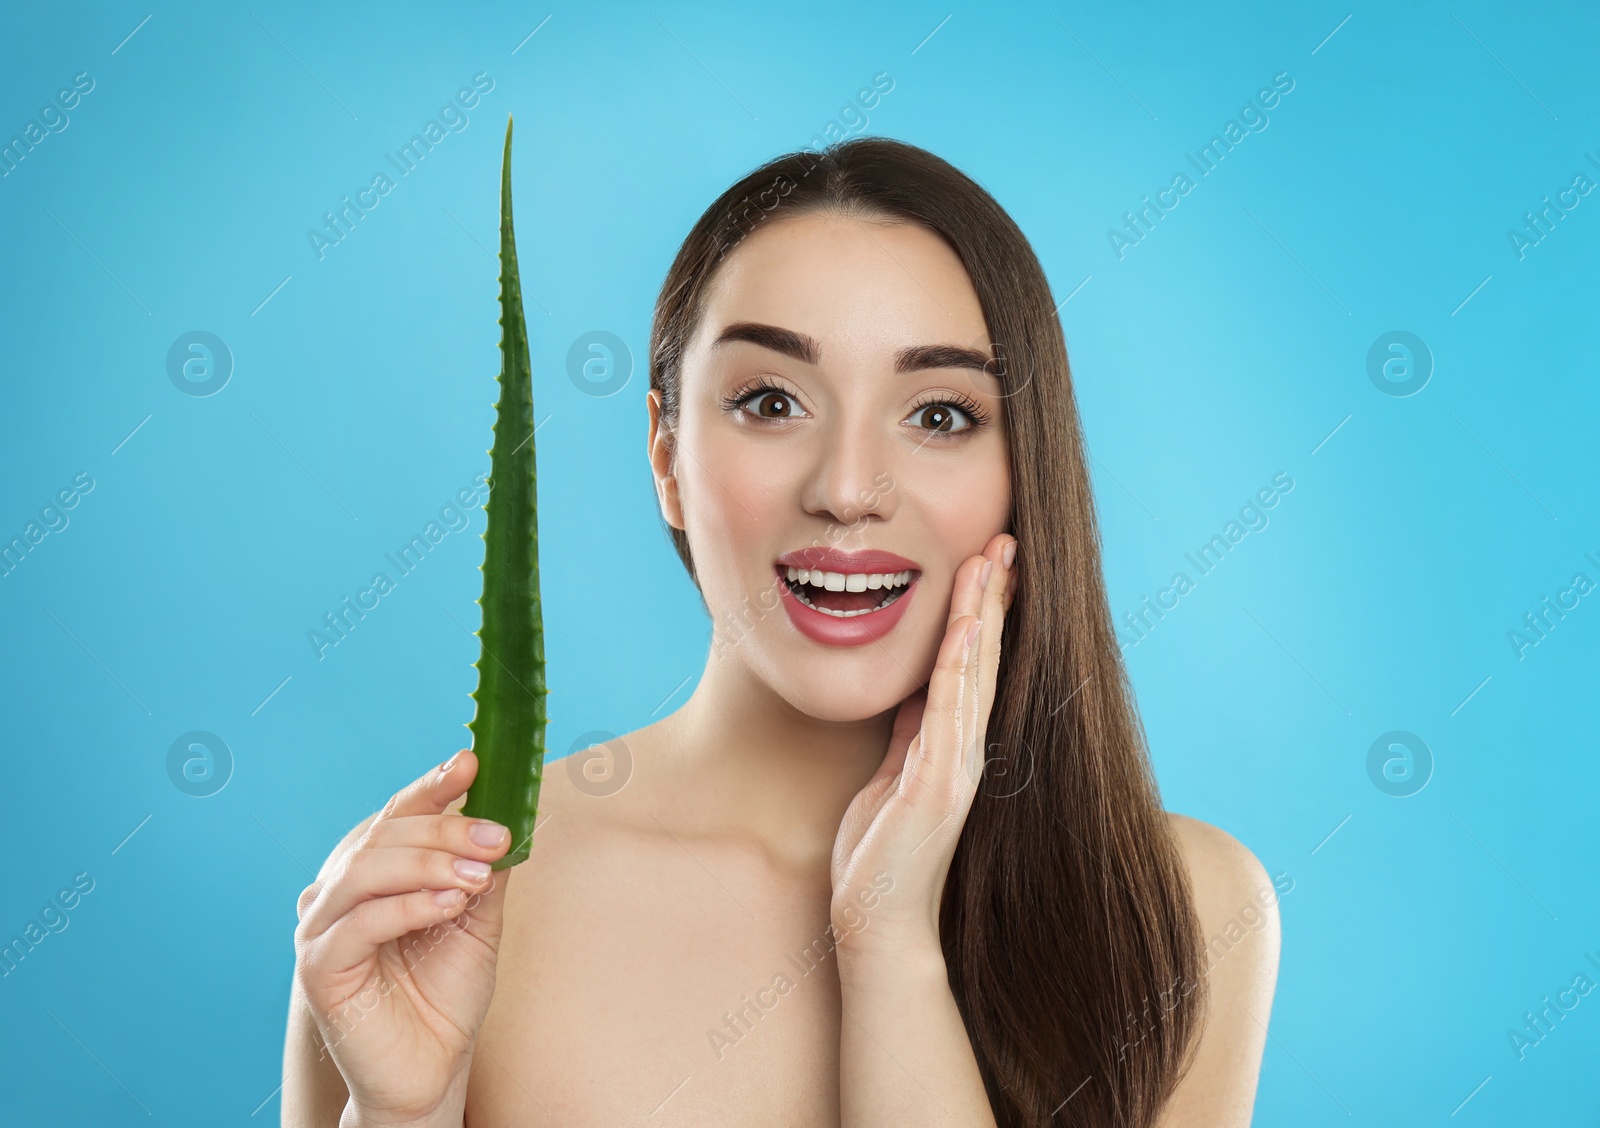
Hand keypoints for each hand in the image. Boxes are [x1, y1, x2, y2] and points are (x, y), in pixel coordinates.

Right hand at [294, 750, 512, 1125]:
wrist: (431, 1069)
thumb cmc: (446, 995)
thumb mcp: (476, 920)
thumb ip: (480, 871)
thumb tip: (502, 818)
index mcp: (371, 873)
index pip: (397, 816)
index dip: (431, 787)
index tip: (471, 762)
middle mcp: (338, 892)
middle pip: (384, 837)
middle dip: (445, 828)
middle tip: (496, 833)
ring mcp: (320, 929)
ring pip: (366, 871)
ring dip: (429, 863)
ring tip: (477, 872)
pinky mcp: (318, 969)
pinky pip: (360, 924)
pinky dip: (407, 906)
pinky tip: (448, 903)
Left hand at [829, 533, 1017, 963]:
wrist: (876, 923)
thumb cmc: (879, 855)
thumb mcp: (892, 775)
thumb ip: (909, 733)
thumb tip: (917, 687)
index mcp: (951, 746)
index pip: (971, 664)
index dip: (982, 611)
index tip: (987, 561)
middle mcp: (965, 750)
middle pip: (984, 658)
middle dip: (993, 598)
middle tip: (1004, 540)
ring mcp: (957, 768)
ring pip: (974, 676)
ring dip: (983, 617)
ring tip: (991, 563)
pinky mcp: (938, 788)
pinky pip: (951, 715)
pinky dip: (961, 670)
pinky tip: (967, 630)